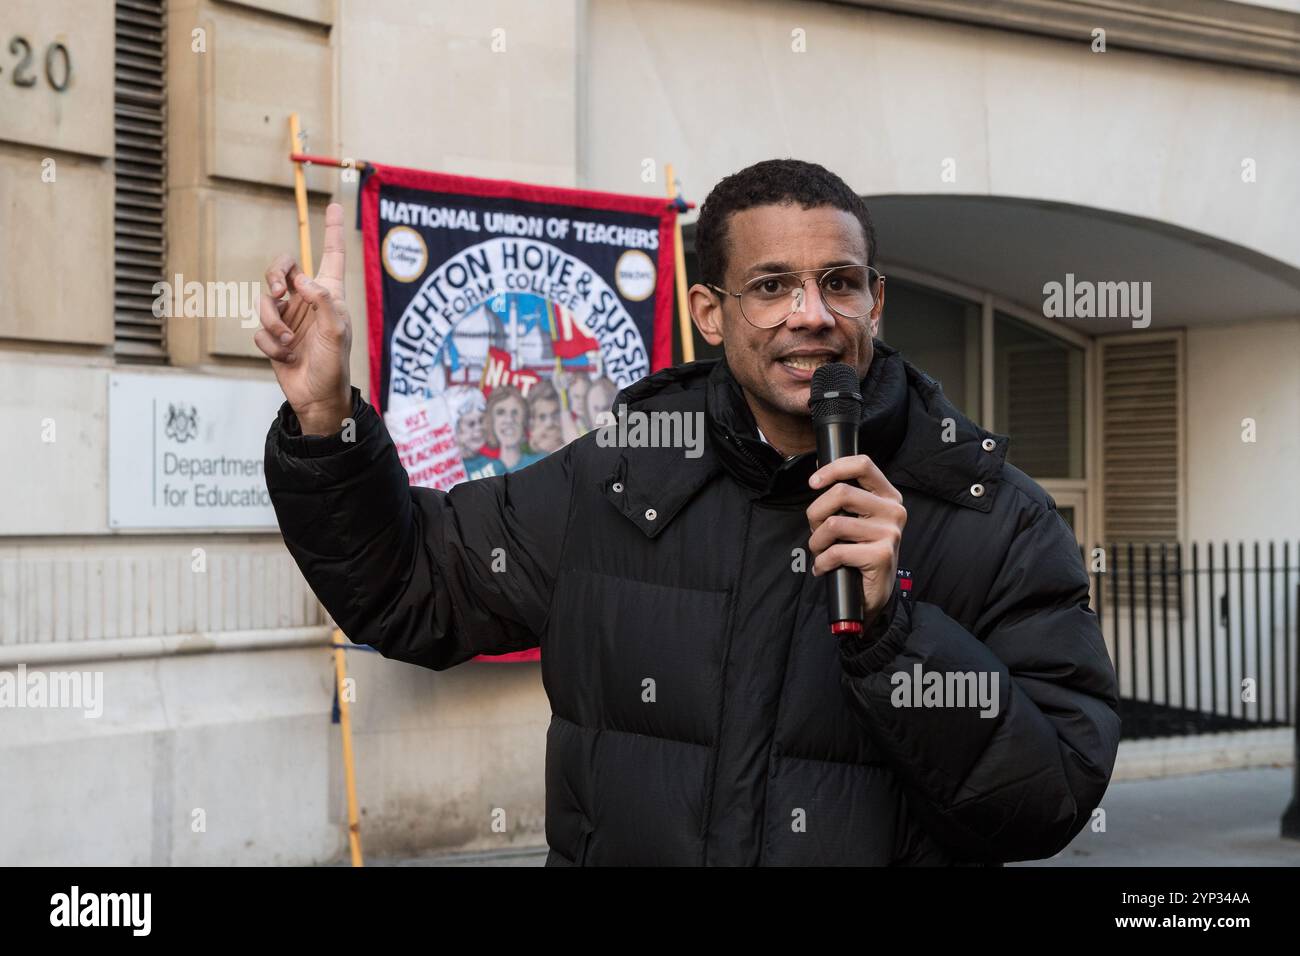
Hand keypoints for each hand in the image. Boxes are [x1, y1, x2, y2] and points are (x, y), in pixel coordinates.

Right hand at [255, 202, 352, 435]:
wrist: (317, 397)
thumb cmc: (335, 365)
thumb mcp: (337, 331)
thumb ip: (323, 301)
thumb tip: (301, 279)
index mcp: (329, 294)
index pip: (331, 255)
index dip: (333, 231)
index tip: (335, 206)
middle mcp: (307, 301)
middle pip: (282, 268)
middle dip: (274, 273)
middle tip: (278, 288)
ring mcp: (289, 317)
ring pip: (265, 301)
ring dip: (274, 322)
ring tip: (290, 343)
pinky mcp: (273, 336)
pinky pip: (260, 330)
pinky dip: (271, 344)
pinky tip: (286, 357)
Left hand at [806, 455, 907, 628]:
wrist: (873, 593)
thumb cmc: (860, 553)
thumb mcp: (856, 520)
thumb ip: (844, 498)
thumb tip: (818, 473)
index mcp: (888, 496)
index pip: (863, 465)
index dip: (833, 469)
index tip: (813, 482)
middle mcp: (894, 511)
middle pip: (841, 492)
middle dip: (816, 513)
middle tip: (815, 530)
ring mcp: (890, 533)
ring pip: (833, 524)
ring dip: (816, 542)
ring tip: (821, 552)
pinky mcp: (881, 555)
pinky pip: (836, 551)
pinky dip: (822, 562)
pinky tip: (824, 568)